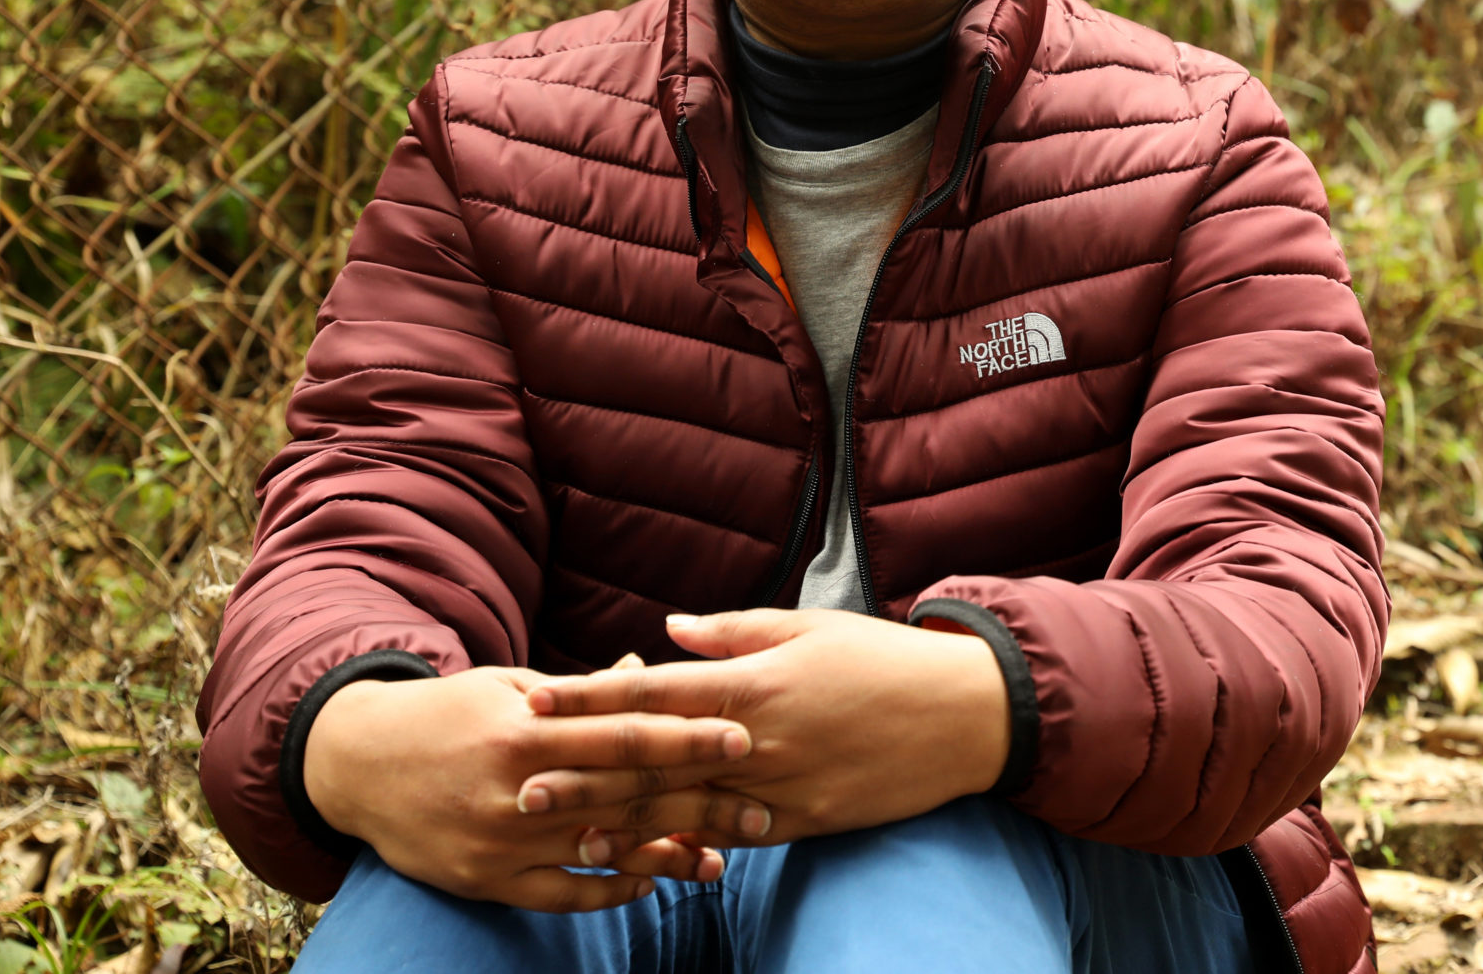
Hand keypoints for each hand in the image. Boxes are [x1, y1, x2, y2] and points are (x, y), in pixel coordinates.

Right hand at [303, 666, 772, 911]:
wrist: (356, 763)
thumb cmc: (449, 714)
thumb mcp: (509, 686)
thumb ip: (580, 691)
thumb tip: (648, 671)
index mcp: (527, 726)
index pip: (623, 733)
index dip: (686, 737)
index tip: (742, 737)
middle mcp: (516, 785)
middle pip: (625, 795)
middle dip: (698, 801)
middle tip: (761, 806)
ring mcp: (500, 838)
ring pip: (600, 851)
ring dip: (665, 856)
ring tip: (719, 858)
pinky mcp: (484, 880)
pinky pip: (560, 895)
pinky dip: (608, 891)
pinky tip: (647, 885)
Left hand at [521, 610, 1009, 846]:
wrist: (964, 713)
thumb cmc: (885, 657)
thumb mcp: (810, 624)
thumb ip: (733, 631)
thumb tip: (666, 630)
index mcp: (755, 680)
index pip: (653, 689)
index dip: (590, 698)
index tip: (536, 701)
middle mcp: (758, 736)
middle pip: (653, 757)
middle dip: (582, 771)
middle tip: (518, 784)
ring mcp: (780, 785)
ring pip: (683, 807)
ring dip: (617, 819)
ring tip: (561, 829)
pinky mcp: (804, 821)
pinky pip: (733, 836)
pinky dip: (685, 847)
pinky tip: (645, 857)